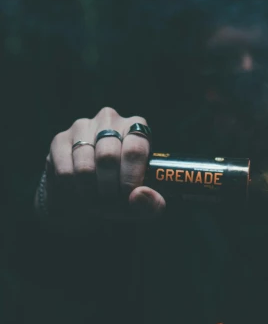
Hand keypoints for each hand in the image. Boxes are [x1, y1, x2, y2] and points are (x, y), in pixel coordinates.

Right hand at [34, 106, 164, 229]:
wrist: (87, 195)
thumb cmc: (122, 193)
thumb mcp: (144, 202)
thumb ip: (152, 204)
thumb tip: (137, 196)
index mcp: (136, 127)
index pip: (135, 148)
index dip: (131, 177)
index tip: (128, 197)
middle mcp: (109, 120)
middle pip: (108, 156)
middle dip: (109, 188)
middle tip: (109, 201)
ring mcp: (82, 126)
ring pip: (85, 165)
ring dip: (90, 191)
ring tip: (94, 200)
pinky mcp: (59, 140)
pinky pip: (65, 171)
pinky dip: (73, 190)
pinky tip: (79, 192)